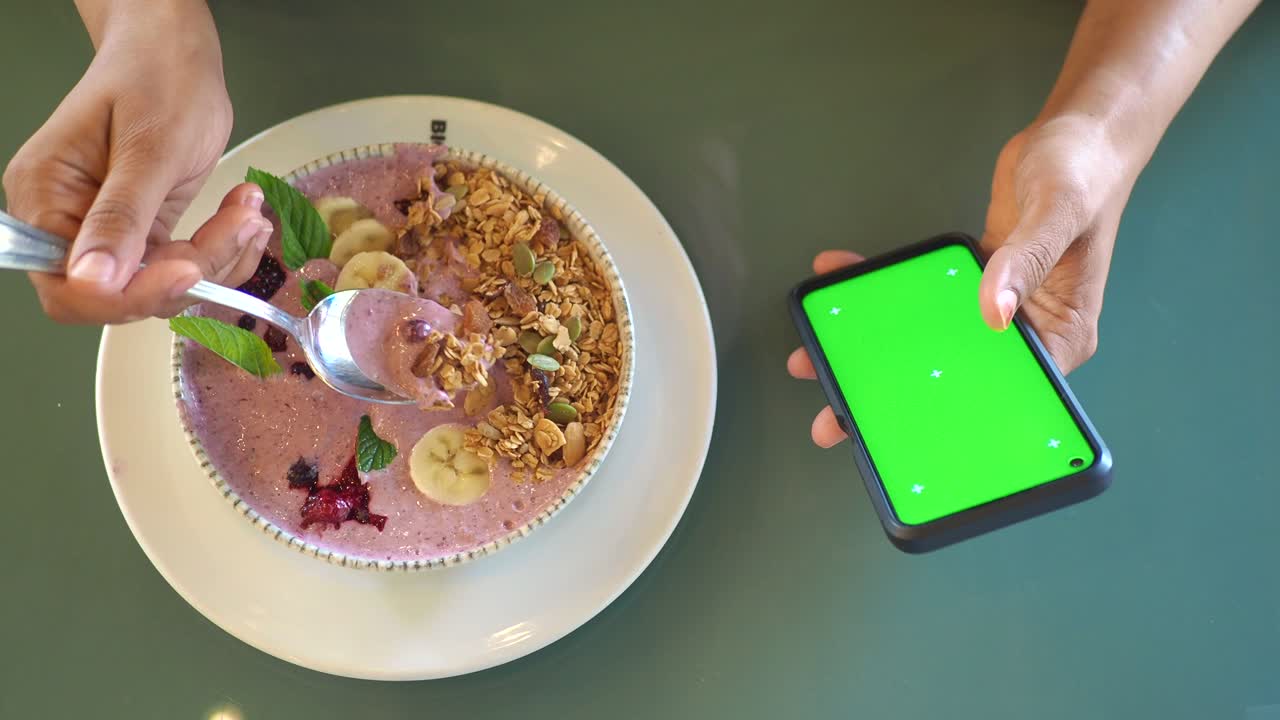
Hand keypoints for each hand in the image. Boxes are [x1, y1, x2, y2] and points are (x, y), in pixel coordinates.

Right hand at [2, 10, 267, 322]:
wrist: (175, 52)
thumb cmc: (155, 78)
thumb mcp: (147, 148)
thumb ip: (121, 216)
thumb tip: (91, 279)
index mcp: (45, 198)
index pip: (71, 287)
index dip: (129, 294)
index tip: (189, 269)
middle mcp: (69, 223)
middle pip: (122, 294)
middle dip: (188, 273)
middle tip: (237, 228)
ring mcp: (110, 229)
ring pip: (164, 285)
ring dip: (218, 258)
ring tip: (250, 211)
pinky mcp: (148, 231)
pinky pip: (184, 265)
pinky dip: (224, 249)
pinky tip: (245, 214)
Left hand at [788, 115, 1133, 447]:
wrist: (1078, 132)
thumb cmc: (1086, 171)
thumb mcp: (1058, 212)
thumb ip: (1025, 260)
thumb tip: (993, 312)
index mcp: (1061, 332)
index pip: (1007, 392)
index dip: (953, 415)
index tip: (898, 431)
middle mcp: (1028, 328)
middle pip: (957, 376)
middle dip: (893, 394)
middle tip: (834, 416)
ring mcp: (1000, 306)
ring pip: (931, 341)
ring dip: (874, 346)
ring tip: (815, 356)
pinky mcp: (976, 280)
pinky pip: (923, 296)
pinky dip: (881, 287)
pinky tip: (841, 274)